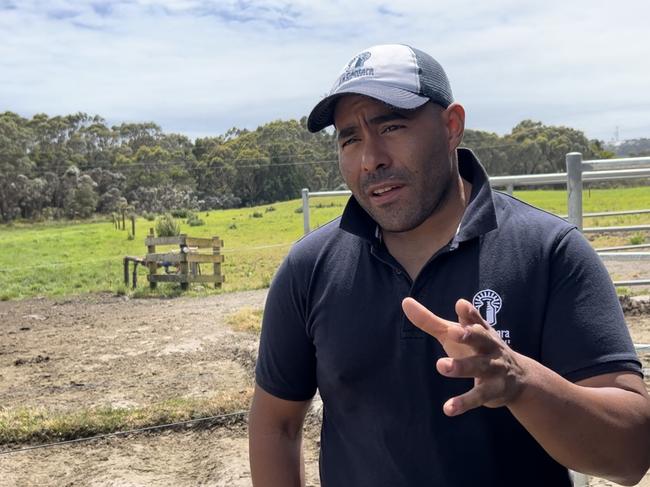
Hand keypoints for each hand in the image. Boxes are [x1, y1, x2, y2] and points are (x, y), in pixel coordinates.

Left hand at [402, 297, 526, 416]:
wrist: (519, 378)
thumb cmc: (478, 348)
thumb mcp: (455, 333)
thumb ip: (430, 320)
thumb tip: (405, 302)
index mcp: (480, 330)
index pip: (475, 319)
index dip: (468, 313)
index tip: (460, 306)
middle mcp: (490, 347)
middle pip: (481, 339)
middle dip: (469, 335)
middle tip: (453, 332)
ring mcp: (494, 368)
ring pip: (478, 367)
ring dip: (461, 367)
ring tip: (441, 366)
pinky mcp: (493, 391)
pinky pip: (478, 396)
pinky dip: (464, 402)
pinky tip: (448, 408)